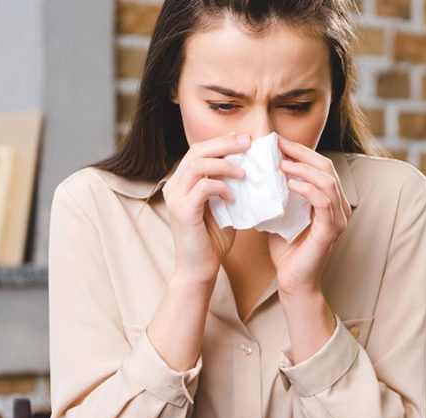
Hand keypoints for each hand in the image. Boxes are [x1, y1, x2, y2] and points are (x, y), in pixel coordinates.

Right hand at [162, 133, 249, 285]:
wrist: (199, 270)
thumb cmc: (212, 241)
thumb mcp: (223, 207)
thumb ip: (229, 188)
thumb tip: (251, 168)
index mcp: (182, 182)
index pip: (199, 150)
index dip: (222, 142)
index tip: (245, 140)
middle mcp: (174, 186)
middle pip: (197, 150)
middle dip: (225, 144)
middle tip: (249, 142)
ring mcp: (175, 198)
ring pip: (197, 164)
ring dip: (224, 164)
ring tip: (244, 172)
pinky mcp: (182, 211)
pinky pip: (203, 187)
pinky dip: (221, 187)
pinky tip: (233, 196)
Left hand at [270, 135, 352, 294]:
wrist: (293, 281)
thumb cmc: (287, 251)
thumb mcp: (281, 214)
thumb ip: (279, 194)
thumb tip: (260, 171)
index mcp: (330, 201)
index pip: (320, 167)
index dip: (300, 151)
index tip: (277, 142)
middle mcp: (340, 207)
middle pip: (326, 168)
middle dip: (301, 153)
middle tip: (278, 145)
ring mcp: (338, 219)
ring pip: (327, 181)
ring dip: (303, 168)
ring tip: (281, 163)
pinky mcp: (331, 230)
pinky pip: (323, 201)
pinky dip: (307, 188)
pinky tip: (289, 183)